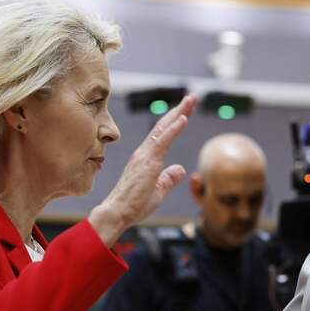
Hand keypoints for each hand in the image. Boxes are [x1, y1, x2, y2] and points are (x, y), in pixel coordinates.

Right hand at [89, 94, 197, 246]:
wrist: (117, 213)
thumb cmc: (133, 206)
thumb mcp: (158, 191)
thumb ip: (169, 178)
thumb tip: (180, 168)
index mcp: (146, 158)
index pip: (164, 135)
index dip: (176, 121)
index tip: (187, 110)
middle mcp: (144, 153)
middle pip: (164, 126)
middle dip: (179, 110)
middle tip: (192, 97)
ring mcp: (144, 156)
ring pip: (164, 129)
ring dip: (179, 113)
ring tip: (191, 100)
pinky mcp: (147, 163)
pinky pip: (162, 142)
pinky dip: (173, 129)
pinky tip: (183, 118)